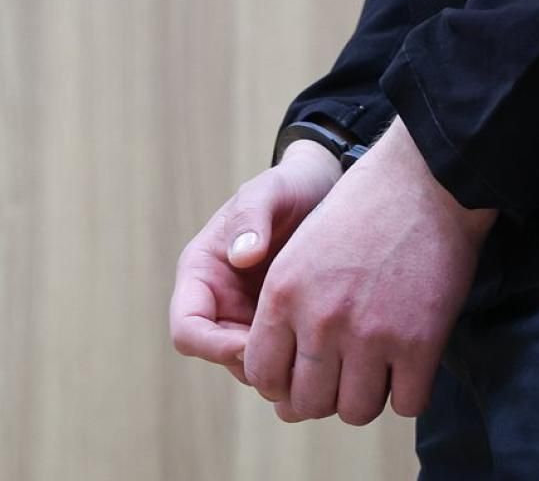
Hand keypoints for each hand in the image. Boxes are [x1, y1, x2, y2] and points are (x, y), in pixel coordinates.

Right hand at [169, 140, 341, 382]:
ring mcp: (253, 316)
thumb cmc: (292, 186)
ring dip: (286, 367)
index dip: (215, 347)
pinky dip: (307, 360)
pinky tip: (336, 345)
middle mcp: (222, 303)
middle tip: (303, 355)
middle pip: (225, 358)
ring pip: (260, 366)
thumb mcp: (271, 190)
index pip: (188, 331)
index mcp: (202, 275)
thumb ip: (251, 216)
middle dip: (259, 364)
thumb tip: (241, 256)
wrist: (326, 189)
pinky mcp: (286, 324)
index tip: (256, 343)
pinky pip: (290, 356)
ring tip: (324, 349)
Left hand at [243, 118, 496, 423]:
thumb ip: (286, 308)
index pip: (263, 374)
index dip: (281, 385)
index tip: (302, 376)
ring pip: (355, 411)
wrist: (426, 180)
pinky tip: (410, 367)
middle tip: (341, 378)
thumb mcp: (303, 249)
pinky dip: (408, 393)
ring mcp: (371, 334)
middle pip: (307, 403)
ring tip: (377, 371)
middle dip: (322, 397)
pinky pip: (407, 403)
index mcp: (283, 293)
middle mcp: (319, 319)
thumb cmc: (365, 209)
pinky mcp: (420, 342)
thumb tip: (282, 375)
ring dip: (365, 397)